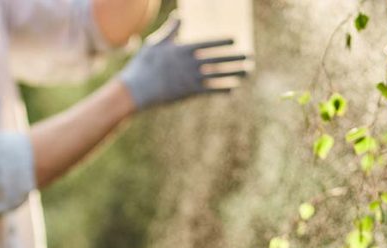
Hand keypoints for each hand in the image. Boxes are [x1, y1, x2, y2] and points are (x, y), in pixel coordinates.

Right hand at [119, 17, 248, 110]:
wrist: (136, 90)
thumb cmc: (144, 65)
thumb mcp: (156, 43)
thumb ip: (171, 31)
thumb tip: (180, 16)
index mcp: (183, 49)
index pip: (208, 44)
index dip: (222, 42)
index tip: (235, 40)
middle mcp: (190, 64)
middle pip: (217, 59)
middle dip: (235, 57)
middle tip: (250, 55)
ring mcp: (190, 79)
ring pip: (217, 75)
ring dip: (234, 73)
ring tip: (247, 71)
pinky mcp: (188, 93)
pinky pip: (209, 91)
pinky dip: (221, 89)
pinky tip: (233, 88)